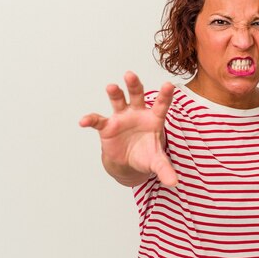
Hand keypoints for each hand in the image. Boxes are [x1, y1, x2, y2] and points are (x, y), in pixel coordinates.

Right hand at [79, 71, 177, 186]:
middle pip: (137, 95)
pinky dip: (91, 119)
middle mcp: (137, 113)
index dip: (165, 95)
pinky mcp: (107, 126)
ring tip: (111, 87)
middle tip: (130, 75)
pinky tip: (84, 121)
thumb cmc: (146, 155)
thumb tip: (174, 182)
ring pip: (118, 101)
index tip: (169, 85)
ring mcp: (122, 117)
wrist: (128, 162)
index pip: (161, 105)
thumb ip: (165, 169)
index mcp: (154, 119)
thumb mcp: (156, 162)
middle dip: (134, 85)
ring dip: (115, 93)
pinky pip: (98, 120)